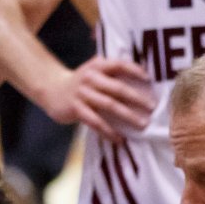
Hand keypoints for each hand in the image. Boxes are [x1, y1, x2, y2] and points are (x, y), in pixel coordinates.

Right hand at [27, 56, 155, 140]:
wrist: (52, 89)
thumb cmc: (81, 82)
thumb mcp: (94, 70)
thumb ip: (112, 71)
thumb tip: (143, 77)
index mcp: (97, 66)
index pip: (119, 65)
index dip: (134, 70)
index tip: (149, 80)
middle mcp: (90, 77)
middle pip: (117, 88)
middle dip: (137, 99)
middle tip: (152, 108)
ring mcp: (82, 93)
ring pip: (109, 105)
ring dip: (127, 116)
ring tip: (142, 124)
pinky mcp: (75, 108)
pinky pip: (95, 121)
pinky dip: (108, 131)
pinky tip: (119, 139)